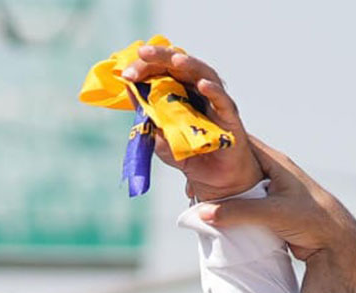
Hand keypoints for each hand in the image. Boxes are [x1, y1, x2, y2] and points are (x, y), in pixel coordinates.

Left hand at [120, 45, 261, 201]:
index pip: (160, 70)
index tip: (126, 74)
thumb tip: (130, 89)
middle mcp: (196, 89)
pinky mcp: (229, 114)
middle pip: (179, 65)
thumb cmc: (187, 152)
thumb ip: (147, 115)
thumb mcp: (159, 136)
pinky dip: (213, 90)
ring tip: (175, 60)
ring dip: (189, 65)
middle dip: (160, 57)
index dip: (143, 68)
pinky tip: (203, 85)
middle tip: (144, 52)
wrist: (213, 176)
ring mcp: (213, 99)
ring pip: (203, 73)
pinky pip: (222, 99)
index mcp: (177, 90)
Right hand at [197, 138, 355, 292]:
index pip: (240, 141)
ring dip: (219, 191)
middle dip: (212, 168)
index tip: (192, 144)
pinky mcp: (268, 208)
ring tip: (195, 194)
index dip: (217, 140)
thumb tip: (204, 212)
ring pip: (236, 185)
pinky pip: (242, 203)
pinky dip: (228, 206)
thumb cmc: (312, 218)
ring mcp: (269, 190)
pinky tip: (213, 211)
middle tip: (188, 175)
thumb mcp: (272, 213)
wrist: (335, 242)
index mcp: (274, 162)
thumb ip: (238, 212)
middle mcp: (271, 172)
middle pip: (234, 164)